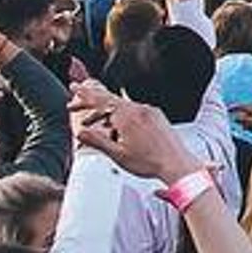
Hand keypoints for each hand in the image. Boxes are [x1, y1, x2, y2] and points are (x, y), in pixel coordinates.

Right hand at [71, 82, 197, 183]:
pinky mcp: (157, 116)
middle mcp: (139, 109)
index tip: (74, 88)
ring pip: (121, 107)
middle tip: (75, 105)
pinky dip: (121, 116)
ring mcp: (149, 112)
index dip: (85, 95)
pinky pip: (134, 111)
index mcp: (127, 117)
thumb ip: (97, 141)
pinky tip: (115, 128)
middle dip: (91, 102)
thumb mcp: (117, 154)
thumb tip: (79, 132)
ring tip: (92, 124)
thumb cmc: (149, 162)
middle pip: (109, 101)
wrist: (177, 164)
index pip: (101, 101)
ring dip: (105, 114)